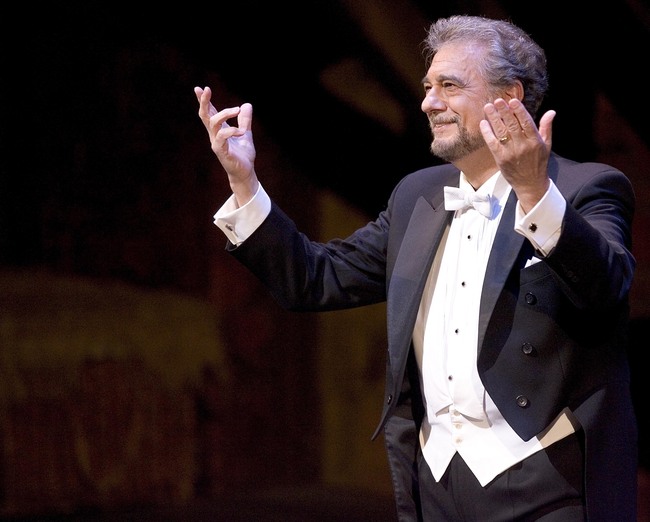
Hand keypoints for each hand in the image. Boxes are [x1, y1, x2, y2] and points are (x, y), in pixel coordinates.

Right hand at [194, 86, 258, 205]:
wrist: (245, 172)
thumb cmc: (243, 155)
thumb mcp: (246, 134)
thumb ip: (245, 120)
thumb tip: (246, 104)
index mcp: (219, 130)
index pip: (209, 113)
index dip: (203, 101)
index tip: (198, 88)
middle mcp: (214, 135)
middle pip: (205, 115)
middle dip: (203, 102)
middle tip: (206, 89)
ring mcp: (216, 143)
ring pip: (213, 123)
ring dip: (225, 113)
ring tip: (237, 110)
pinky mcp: (221, 151)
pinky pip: (222, 137)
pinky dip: (231, 131)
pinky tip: (241, 131)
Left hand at [479, 98, 555, 212]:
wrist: (530, 183)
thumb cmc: (539, 162)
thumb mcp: (547, 145)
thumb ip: (546, 127)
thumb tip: (551, 112)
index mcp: (535, 140)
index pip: (526, 122)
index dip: (519, 110)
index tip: (512, 101)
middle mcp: (523, 145)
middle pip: (512, 125)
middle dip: (504, 111)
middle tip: (497, 100)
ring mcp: (511, 152)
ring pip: (501, 132)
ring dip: (494, 118)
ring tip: (488, 107)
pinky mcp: (501, 158)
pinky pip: (492, 143)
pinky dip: (487, 133)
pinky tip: (484, 123)